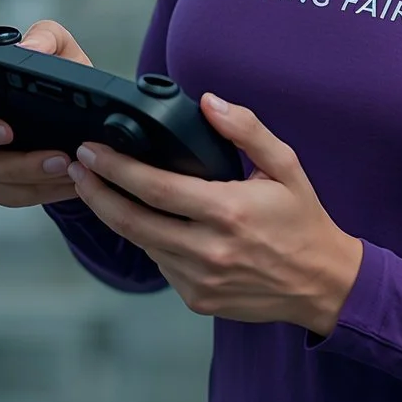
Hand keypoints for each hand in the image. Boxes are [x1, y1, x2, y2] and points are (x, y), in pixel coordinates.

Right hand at [0, 19, 94, 207]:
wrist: (76, 112)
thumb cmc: (59, 74)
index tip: (9, 131)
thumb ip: (46, 38)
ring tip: (71, 170)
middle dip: (13, 163)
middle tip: (57, 159)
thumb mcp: (60, 49)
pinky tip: (71, 184)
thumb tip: (29, 49)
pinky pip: (12, 197)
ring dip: (33, 181)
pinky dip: (43, 193)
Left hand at [67, 93, 363, 335]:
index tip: (90, 149)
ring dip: (115, 215)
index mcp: (227, 211)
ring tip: (98, 188)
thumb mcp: (285, 165)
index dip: (114, 167)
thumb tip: (208, 101)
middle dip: (96, 190)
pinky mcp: (197, 299)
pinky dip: (149, 241)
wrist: (324, 283)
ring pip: (141, 243)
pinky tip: (145, 220)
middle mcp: (208, 251)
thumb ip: (246, 129)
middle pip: (131, 220)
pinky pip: (160, 264)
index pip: (153, 187)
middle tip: (77, 166)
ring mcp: (200, 280)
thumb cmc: (303, 220)